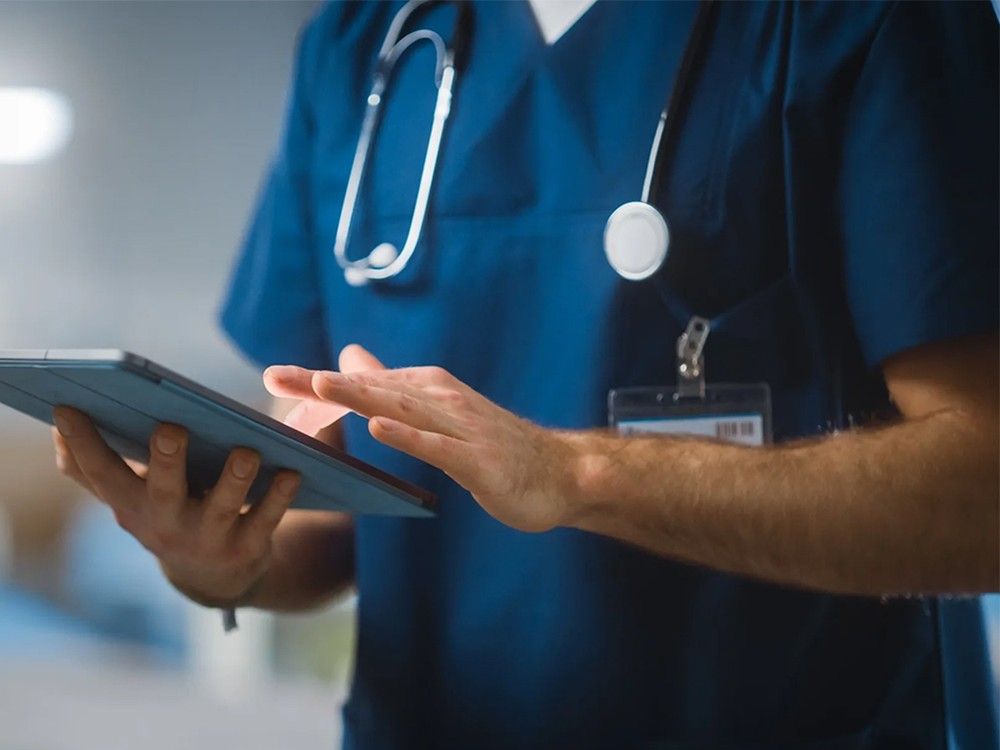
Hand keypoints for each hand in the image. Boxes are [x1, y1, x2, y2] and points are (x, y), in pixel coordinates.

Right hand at [51, 409, 300, 606]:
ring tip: (246, 450)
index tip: (68, 408)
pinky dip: (279, 496)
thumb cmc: (168, 514)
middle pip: (163, 490)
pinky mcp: (248, 548)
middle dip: (166, 460)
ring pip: (222, 507)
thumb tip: (59, 426)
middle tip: (170, 428)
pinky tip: (292, 471)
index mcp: (133, 504)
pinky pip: (266, 519)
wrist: (214, 577)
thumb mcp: (128, 498)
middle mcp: (167, 524)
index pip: (99, 474)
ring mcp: (209, 539)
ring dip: (234, 478)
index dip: (82, 445)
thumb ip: (92, 467)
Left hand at [265, 346, 577, 532]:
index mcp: (428, 390)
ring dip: (360, 396)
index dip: (319, 383)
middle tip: (276, 376)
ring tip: (320, 386)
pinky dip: (408, 436)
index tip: (274, 377)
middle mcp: (441, 400)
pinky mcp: (477, 460)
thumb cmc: (496, 446)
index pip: (365, 384)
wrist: (560, 473)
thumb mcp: (438, 412)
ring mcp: (460, 428)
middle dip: (323, 384)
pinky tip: (379, 429)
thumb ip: (394, 387)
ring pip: (402, 409)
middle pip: (373, 390)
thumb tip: (353, 357)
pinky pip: (438, 447)